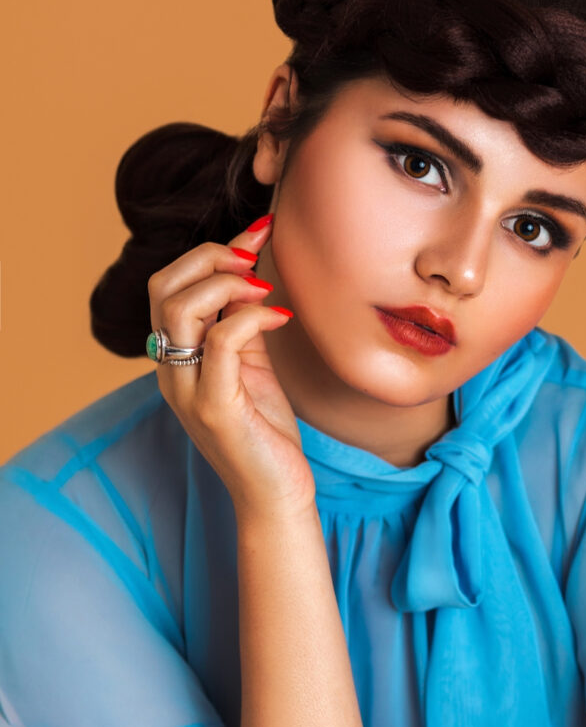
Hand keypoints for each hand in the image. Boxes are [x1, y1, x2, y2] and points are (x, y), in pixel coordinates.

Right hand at [147, 215, 315, 516]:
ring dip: (227, 283)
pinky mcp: (215, 408)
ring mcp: (187, 390)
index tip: (259, 233)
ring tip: (265, 288)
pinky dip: (252, 318)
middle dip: (210, 256)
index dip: (210, 250)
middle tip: (255, 258)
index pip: (169, 286)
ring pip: (180, 309)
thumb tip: (250, 271)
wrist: (276, 493)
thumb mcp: (252, 365)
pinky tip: (281, 318)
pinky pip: (222, 343)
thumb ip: (242, 322)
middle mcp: (171, 371)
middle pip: (163, 287)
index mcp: (175, 357)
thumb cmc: (266, 431)